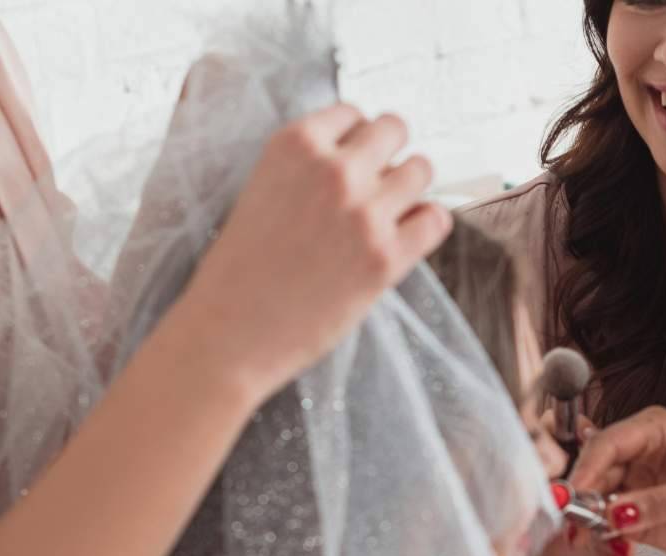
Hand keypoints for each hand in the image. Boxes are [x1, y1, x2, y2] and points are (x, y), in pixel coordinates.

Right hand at [173, 105, 451, 403]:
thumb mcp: (261, 189)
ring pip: (421, 170)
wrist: (229, 331)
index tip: (353, 162)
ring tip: (392, 213)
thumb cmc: (239, 269)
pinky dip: (428, 224)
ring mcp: (364, 213)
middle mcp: (334, 170)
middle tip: (379, 185)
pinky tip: (407, 238)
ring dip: (411, 188)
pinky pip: (436, 218)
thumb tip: (359, 160)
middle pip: (394, 129)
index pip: (353, 113)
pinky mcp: (386, 257)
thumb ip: (306, 168)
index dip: (357, 139)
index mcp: (294, 145)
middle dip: (390, 154)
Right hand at [568, 408, 665, 555]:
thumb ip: (653, 505)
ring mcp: (637, 487)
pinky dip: (600, 538)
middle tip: (572, 524)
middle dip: (581, 497)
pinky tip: (607, 548)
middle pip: (594, 470)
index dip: (587, 468)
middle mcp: (640, 454)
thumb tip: (613, 513)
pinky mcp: (637, 518)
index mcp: (655, 430)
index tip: (574, 494)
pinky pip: (606, 525)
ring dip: (587, 520)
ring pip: (595, 499)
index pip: (608, 443)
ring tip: (585, 540)